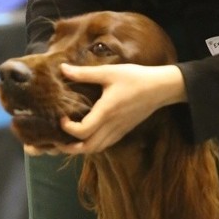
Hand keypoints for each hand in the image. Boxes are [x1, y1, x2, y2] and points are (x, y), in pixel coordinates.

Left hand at [57, 61, 185, 153]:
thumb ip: (84, 73)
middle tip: (57, 138)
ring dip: (80, 149)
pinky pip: (105, 145)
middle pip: (88, 148)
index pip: (83, 131)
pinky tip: (86, 137)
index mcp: (106, 111)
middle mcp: (112, 126)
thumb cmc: (135, 78)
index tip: (62, 117)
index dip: (68, 128)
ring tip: (68, 140)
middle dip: (69, 147)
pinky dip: (92, 145)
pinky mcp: (123, 131)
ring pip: (96, 149)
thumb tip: (62, 69)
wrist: (160, 88)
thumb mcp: (109, 72)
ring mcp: (118, 131)